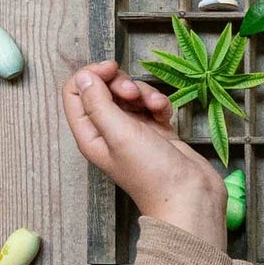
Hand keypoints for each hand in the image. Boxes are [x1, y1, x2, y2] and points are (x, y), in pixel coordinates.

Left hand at [61, 60, 227, 246]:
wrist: (188, 195)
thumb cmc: (150, 170)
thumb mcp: (119, 134)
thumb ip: (98, 103)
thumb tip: (82, 76)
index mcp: (91, 135)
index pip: (75, 94)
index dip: (90, 76)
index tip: (111, 69)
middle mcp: (108, 131)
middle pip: (104, 90)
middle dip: (121, 84)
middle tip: (133, 94)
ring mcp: (133, 131)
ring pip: (131, 95)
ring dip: (144, 93)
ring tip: (155, 107)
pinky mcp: (156, 130)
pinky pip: (152, 104)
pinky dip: (159, 103)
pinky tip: (166, 113)